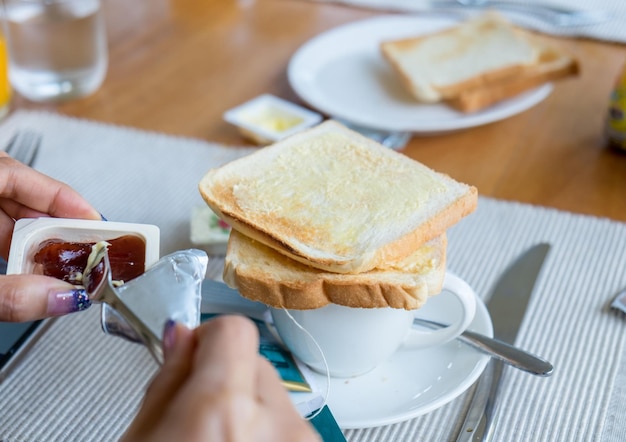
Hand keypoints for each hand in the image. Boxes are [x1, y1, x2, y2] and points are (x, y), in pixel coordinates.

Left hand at [0, 153, 100, 320]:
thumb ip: (11, 294)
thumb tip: (65, 297)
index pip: (14, 171)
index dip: (60, 195)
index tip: (92, 217)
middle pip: (16, 192)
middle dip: (52, 223)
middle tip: (82, 247)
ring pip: (4, 211)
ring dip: (33, 239)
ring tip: (57, 263)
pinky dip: (13, 246)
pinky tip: (27, 265)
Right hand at [123, 315, 320, 441]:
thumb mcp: (141, 441)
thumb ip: (166, 383)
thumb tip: (183, 338)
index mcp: (223, 412)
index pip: (235, 330)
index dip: (208, 338)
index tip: (192, 356)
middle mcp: (275, 426)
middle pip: (255, 362)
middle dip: (226, 378)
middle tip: (196, 415)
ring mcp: (300, 441)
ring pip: (272, 394)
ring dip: (246, 409)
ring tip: (215, 441)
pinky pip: (286, 423)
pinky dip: (263, 431)